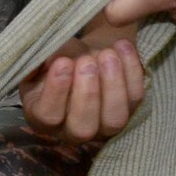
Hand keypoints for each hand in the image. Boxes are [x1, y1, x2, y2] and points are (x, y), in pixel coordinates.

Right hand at [19, 26, 143, 144]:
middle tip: (86, 61)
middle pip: (83, 128)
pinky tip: (122, 46)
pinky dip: (131, 71)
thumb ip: (41, 60)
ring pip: (114, 119)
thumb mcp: (43, 57)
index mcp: (43, 117)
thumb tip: (48, 60)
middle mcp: (73, 130)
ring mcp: (104, 125)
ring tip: (108, 54)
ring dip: (113, 86)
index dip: (56, 91)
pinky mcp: (129, 111)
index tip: (63, 62)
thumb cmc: (58, 58)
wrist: (84, 55)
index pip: (48, 115)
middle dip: (87, 94)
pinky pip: (135, 97)